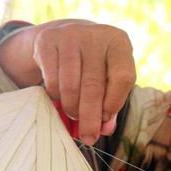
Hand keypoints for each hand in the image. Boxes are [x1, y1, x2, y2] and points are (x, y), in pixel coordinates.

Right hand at [0, 20, 136, 144]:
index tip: (106, 119)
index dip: (115, 102)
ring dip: (72, 108)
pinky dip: (56, 97)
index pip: (123, 77)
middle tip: (89, 137)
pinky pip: (52, 80)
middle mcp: (95, 36)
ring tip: (74, 117)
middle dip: (90, 117)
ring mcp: (70, 36)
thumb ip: (111, 101)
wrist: (65, 33)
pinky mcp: (48, 41)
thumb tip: (106, 129)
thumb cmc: (95, 61)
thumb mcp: (109, 74)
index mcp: (118, 42)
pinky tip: (60, 99)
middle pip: (94, 85)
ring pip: (71, 85)